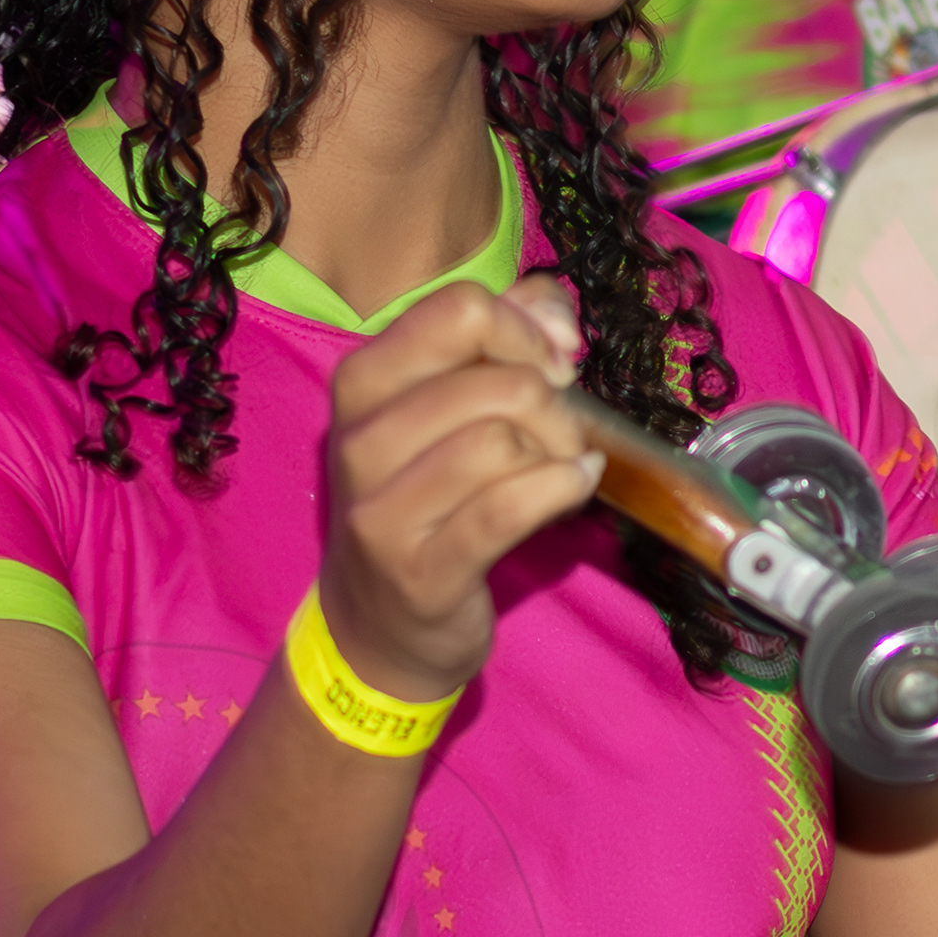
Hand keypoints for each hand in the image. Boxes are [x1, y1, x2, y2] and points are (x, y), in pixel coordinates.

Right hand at [318, 275, 599, 704]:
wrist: (379, 625)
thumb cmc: (426, 500)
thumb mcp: (445, 405)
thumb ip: (503, 333)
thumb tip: (556, 316)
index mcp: (362, 380)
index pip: (459, 310)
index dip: (526, 330)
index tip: (551, 365)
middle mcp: (360, 438)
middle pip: (496, 380)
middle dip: (554, 403)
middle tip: (560, 432)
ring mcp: (382, 509)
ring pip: (504, 441)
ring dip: (559, 451)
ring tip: (564, 466)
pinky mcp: (422, 569)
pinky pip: (509, 506)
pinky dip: (561, 488)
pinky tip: (577, 484)